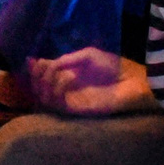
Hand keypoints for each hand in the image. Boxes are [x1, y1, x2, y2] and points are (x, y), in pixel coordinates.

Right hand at [27, 49, 159, 115]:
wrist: (132, 81)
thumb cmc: (114, 66)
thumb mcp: (87, 55)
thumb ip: (67, 59)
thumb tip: (45, 64)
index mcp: (68, 75)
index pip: (45, 75)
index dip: (36, 69)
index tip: (31, 60)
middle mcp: (67, 89)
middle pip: (41, 88)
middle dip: (36, 76)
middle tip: (39, 66)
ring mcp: (71, 100)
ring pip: (46, 98)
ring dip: (44, 83)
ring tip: (54, 72)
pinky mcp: (78, 109)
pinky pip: (59, 103)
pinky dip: (58, 89)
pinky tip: (68, 77)